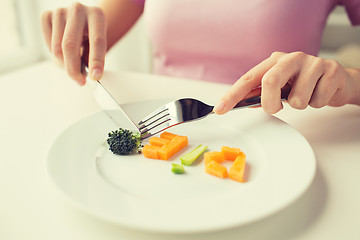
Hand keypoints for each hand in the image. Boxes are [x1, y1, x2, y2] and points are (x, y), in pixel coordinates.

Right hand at [41, 2, 106, 84]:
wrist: (84, 20)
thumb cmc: (92, 35)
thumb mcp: (98, 45)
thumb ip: (93, 58)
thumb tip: (85, 76)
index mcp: (97, 15)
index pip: (96, 41)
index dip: (96, 61)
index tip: (95, 77)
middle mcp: (78, 10)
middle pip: (70, 46)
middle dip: (73, 69)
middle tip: (80, 81)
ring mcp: (60, 11)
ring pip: (57, 48)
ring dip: (64, 63)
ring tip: (74, 64)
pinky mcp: (47, 16)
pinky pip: (48, 44)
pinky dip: (55, 55)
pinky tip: (64, 52)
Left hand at [214, 51, 359, 113]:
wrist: (337, 80)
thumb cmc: (303, 84)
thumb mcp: (280, 87)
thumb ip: (262, 94)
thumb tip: (241, 103)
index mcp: (273, 61)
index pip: (248, 78)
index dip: (232, 95)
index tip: (219, 109)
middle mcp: (291, 58)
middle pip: (270, 81)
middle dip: (270, 103)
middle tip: (275, 109)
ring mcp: (312, 62)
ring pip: (297, 98)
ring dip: (300, 105)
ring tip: (307, 96)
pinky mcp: (330, 71)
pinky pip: (317, 101)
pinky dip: (317, 104)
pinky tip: (320, 94)